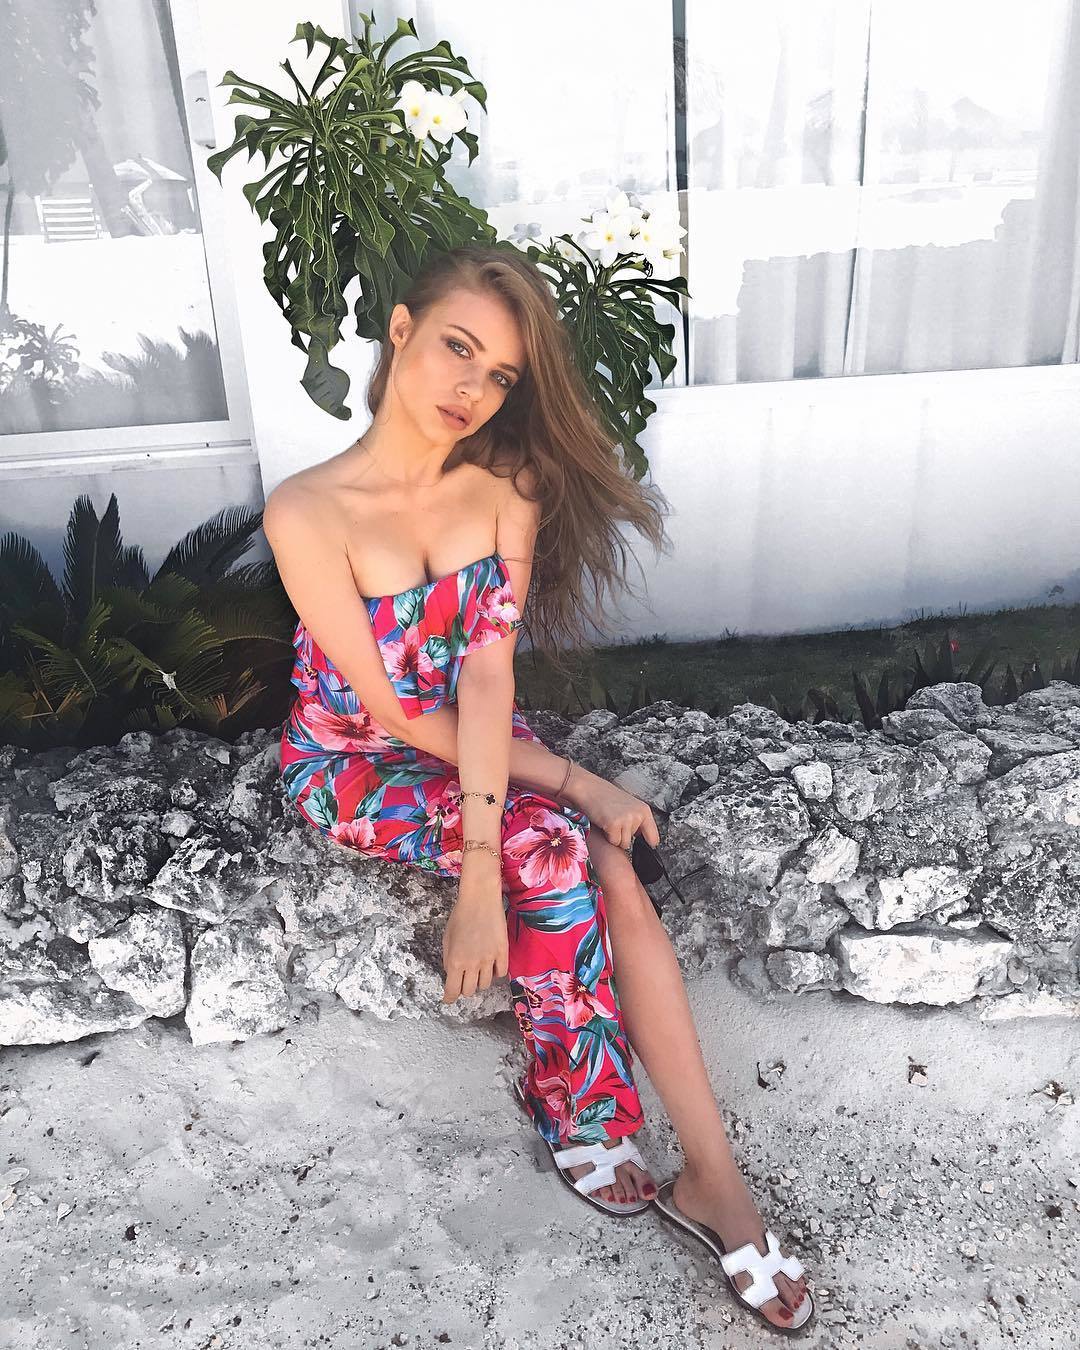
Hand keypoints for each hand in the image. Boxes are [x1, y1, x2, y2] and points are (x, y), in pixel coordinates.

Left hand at [442, 858, 507, 1003]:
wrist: (480, 900)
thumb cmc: (460, 916)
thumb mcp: (446, 938)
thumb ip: (448, 959)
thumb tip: (451, 974)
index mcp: (454, 961)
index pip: (452, 991)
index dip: (449, 998)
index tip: (449, 999)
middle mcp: (472, 964)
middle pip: (469, 991)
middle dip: (464, 988)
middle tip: (464, 980)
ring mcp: (489, 959)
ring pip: (485, 984)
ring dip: (479, 981)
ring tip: (478, 971)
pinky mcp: (503, 952)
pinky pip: (501, 973)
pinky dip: (495, 973)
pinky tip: (492, 966)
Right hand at [562, 766, 658, 850]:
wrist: (589, 788)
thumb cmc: (605, 797)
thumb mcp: (628, 806)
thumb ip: (637, 820)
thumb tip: (645, 839)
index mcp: (644, 810)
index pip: (653, 837)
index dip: (648, 843)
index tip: (645, 845)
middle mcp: (637, 815)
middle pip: (633, 841)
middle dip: (623, 835)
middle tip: (614, 821)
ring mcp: (626, 819)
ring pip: (623, 844)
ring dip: (614, 837)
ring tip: (609, 821)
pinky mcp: (614, 824)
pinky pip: (613, 842)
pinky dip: (607, 836)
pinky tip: (604, 823)